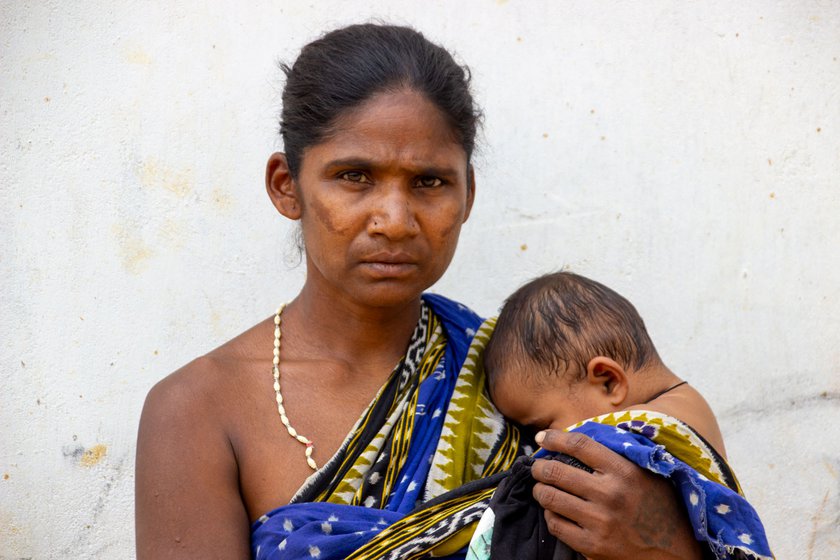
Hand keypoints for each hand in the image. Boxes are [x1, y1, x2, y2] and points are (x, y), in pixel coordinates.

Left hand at [531, 430, 701, 559]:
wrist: (675, 549)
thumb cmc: (658, 505)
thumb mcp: (644, 473)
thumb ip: (616, 455)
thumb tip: (579, 437)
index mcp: (623, 471)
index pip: (579, 445)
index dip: (554, 438)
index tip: (542, 438)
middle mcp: (610, 495)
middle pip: (556, 471)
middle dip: (539, 467)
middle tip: (537, 467)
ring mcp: (600, 522)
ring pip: (550, 498)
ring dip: (540, 490)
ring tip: (542, 488)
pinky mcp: (593, 546)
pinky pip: (556, 525)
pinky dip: (550, 515)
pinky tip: (555, 511)